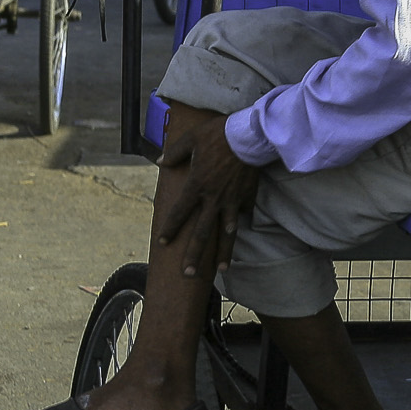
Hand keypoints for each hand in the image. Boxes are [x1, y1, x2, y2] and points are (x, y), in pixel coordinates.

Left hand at [156, 115, 260, 275]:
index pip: (179, 213)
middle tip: (188, 275)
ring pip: (226, 234)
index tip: (163, 243)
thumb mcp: (191, 139)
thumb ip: (173, 153)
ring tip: (221, 270)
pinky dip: (240, 223)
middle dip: (194, 256)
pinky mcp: (248, 197)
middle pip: (201, 234)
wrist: (250, 135)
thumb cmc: (218, 134)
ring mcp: (232, 201)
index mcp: (196, 186)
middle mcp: (213, 199)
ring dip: (224, 253)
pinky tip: (238, 233)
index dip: (170, 229)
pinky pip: (243, 214)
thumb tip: (160, 161)